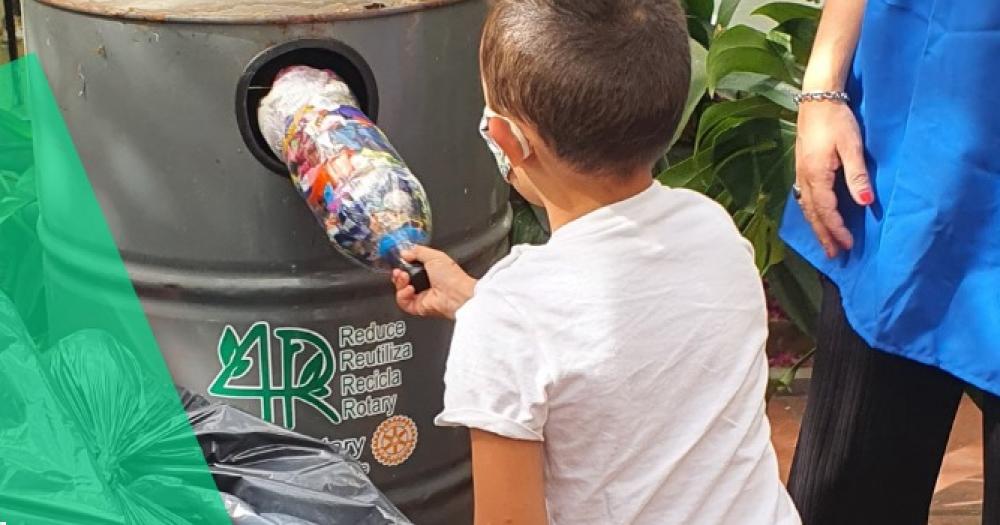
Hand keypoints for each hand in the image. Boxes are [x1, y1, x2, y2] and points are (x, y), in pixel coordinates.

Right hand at [391, 246, 476, 319]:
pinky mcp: (418, 307)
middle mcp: (424, 283)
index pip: (409, 267)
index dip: (402, 264)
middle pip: (402, 279)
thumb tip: (405, 252)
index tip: (399, 261)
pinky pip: (403, 302)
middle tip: (399, 270)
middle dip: (398, 274)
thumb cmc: (452, 276)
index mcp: (429, 271)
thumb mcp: (434, 256)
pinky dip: (403, 295)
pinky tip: (410, 289)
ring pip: (401, 290)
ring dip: (399, 283)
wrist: (457, 295)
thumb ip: (417, 252)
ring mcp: (420, 296)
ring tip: (404, 277)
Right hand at [795, 99, 872, 257]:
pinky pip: (805, 199)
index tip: (849, 244)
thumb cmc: (837, 120)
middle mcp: (805, 178)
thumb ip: (858, 176)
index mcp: (816, 175)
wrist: (817, 99)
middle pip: (814, 214)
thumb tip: (866, 203)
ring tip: (825, 243)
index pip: (827, 211)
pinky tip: (816, 217)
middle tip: (833, 255)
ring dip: (817, 227)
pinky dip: (811, 213)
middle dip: (824, 236)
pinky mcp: (802, 168)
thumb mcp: (852, 147)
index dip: (838, 229)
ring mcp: (801, 173)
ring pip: (807, 208)